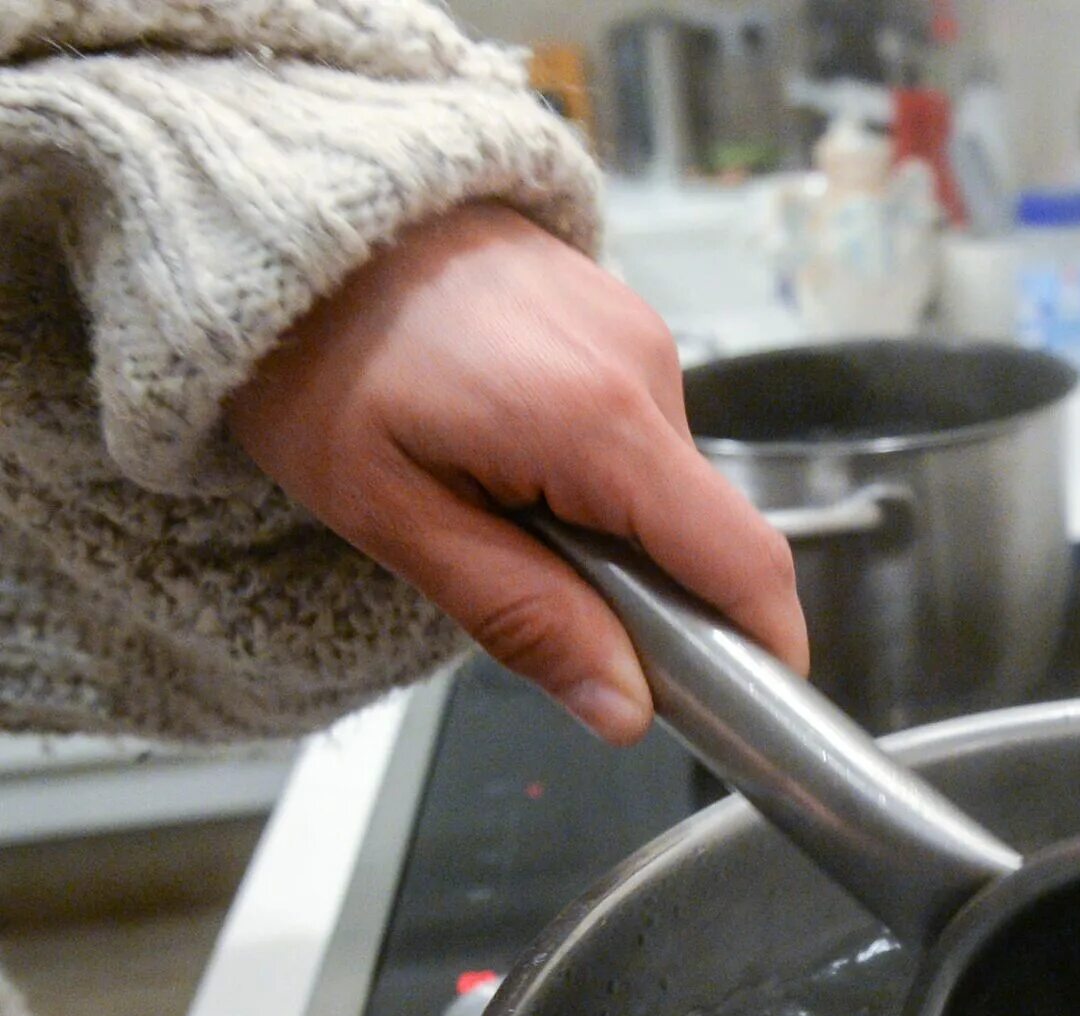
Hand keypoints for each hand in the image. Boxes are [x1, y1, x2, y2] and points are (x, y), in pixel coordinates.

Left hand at [228, 201, 807, 743]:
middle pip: (710, 530)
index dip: (768, 645)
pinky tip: (512, 454)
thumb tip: (627, 712)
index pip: (745, 560)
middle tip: (558, 613)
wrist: (282, 208)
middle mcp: (644, 366)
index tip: (752, 704)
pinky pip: (642, 427)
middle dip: (665, 595)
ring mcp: (637, 328)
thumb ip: (526, 619)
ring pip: (671, 484)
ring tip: (505, 509)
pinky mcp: (618, 314)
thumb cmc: (317, 359)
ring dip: (620, 528)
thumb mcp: (397, 519)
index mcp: (599, 423)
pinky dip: (601, 472)